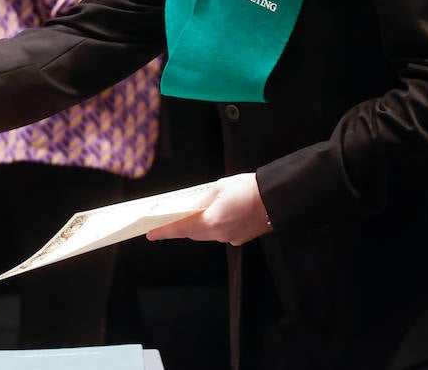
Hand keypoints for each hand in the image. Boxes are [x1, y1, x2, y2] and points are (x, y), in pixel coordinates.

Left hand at [144, 172, 271, 246]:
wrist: (277, 197)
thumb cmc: (247, 189)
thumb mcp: (218, 188)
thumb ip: (202, 199)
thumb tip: (191, 206)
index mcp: (212, 222)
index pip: (182, 228)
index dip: (164, 231)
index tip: (150, 234)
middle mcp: (221, 235)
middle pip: (194, 233)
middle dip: (182, 226)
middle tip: (167, 220)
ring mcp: (233, 238)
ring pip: (209, 233)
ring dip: (199, 225)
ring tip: (191, 214)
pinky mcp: (242, 237)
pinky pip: (222, 232)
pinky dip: (215, 225)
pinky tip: (216, 214)